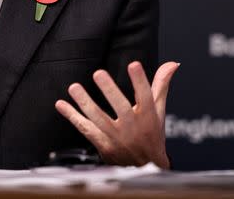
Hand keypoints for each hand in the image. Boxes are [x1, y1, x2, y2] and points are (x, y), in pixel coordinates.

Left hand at [54, 61, 178, 168]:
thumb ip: (160, 85)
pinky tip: (61, 104)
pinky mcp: (104, 146)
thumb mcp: (158, 110)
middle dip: (110, 91)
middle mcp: (133, 128)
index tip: (134, 64)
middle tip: (99, 73)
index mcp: (148, 117)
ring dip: (85, 103)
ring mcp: (117, 138)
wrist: (146, 169)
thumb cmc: (152, 135)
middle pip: (121, 109)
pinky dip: (72, 117)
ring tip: (74, 87)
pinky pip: (86, 129)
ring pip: (99, 120)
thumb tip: (172, 64)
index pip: (146, 97)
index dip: (141, 81)